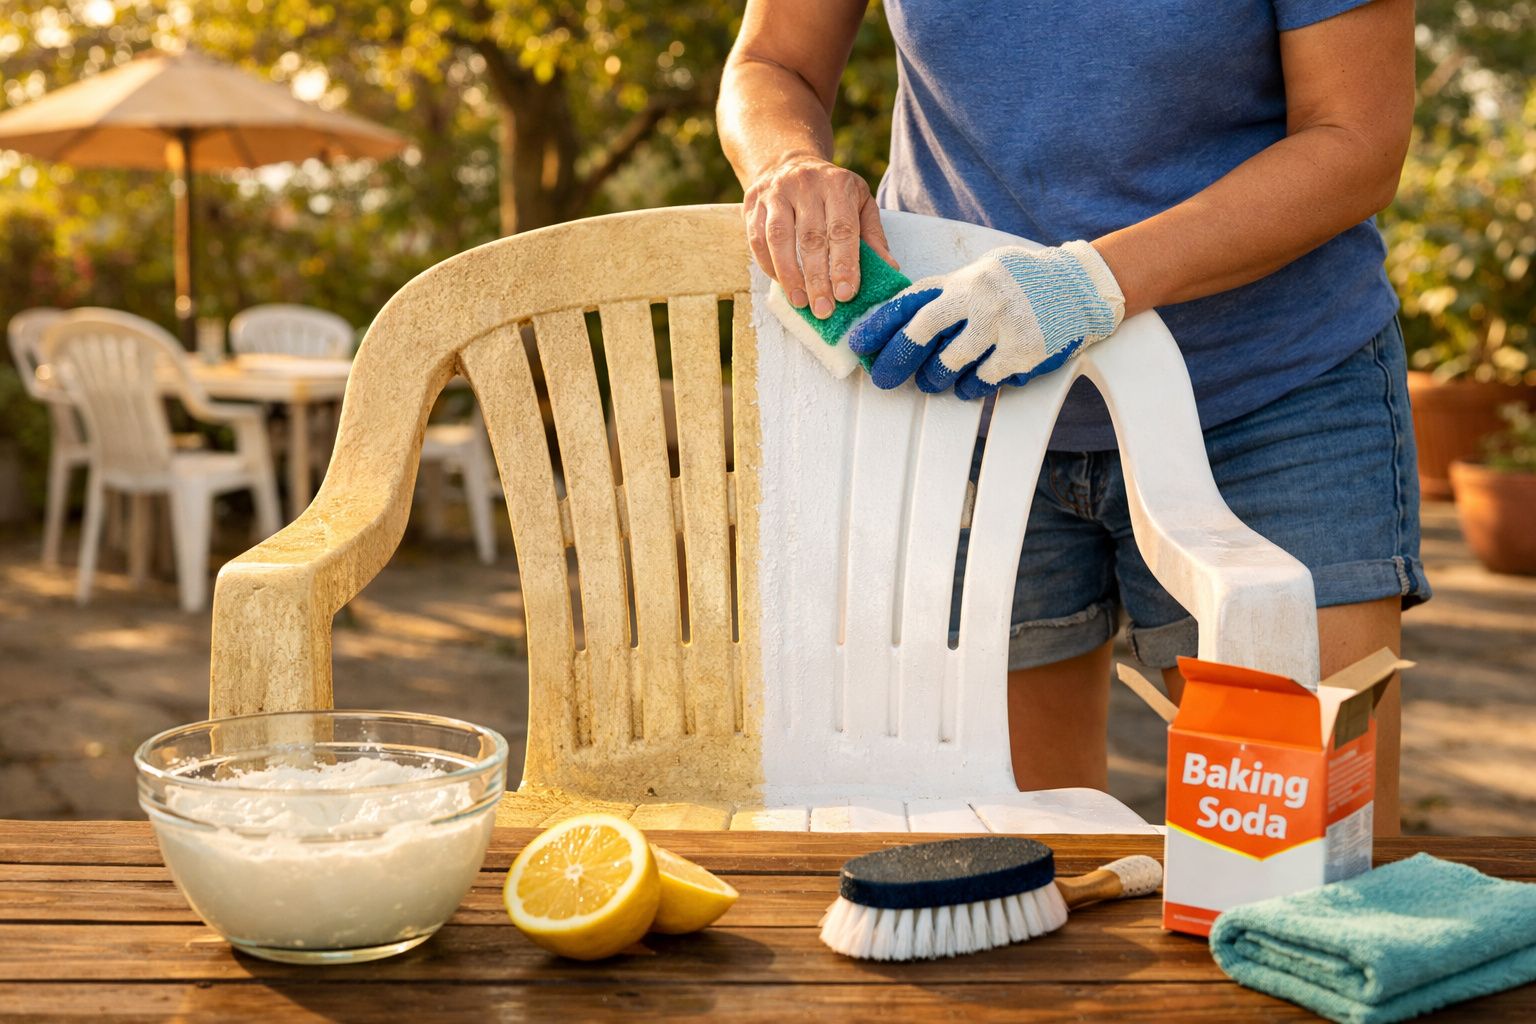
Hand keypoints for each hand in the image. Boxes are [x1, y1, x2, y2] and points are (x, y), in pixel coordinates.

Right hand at [743, 153, 898, 318]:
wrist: (790, 163)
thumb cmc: (832, 192)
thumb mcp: (860, 204)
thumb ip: (872, 236)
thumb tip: (889, 269)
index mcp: (838, 185)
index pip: (841, 229)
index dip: (844, 264)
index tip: (846, 294)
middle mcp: (806, 184)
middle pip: (810, 238)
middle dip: (817, 279)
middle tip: (824, 309)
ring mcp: (776, 192)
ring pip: (778, 238)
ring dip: (789, 275)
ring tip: (801, 302)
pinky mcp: (753, 202)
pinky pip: (757, 238)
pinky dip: (769, 265)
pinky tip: (782, 284)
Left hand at [846, 241, 1124, 399]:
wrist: (1078, 285)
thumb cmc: (1018, 284)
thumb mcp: (978, 276)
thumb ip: (943, 296)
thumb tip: (896, 325)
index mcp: (961, 280)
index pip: (909, 300)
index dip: (878, 325)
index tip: (857, 346)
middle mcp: (977, 299)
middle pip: (920, 333)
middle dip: (895, 360)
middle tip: (884, 380)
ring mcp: (1000, 325)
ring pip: (949, 365)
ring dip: (936, 379)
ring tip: (935, 379)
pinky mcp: (1022, 351)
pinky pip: (982, 381)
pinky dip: (973, 386)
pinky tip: (972, 381)